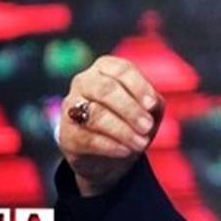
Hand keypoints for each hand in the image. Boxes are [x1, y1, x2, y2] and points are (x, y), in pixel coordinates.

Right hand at [58, 55, 163, 196]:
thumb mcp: (148, 109)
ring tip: (141, 143)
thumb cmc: (131, 121)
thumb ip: (153, 103)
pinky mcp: (67, 134)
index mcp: (106, 68)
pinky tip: (125, 150)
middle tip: (147, 127)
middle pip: (105, 89)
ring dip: (122, 131)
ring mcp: (71, 107)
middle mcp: (84, 81)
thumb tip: (150, 106)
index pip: (121, 70)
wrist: (109, 153)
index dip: (138, 87)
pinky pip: (88, 138)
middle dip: (130, 109)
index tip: (152, 105)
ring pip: (95, 115)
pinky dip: (110, 146)